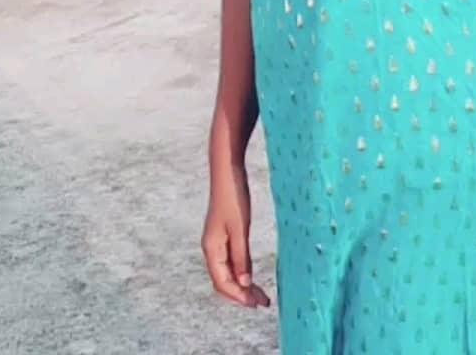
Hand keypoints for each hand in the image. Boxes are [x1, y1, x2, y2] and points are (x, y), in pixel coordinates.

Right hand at [201, 161, 270, 309]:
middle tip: (263, 303)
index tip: (256, 304)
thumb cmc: (233, 196)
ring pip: (228, 271)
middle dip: (242, 294)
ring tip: (260, 294)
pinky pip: (231, 260)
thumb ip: (242, 256)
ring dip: (243, 284)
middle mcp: (212, 248)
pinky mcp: (225, 233)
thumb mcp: (240, 227)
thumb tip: (244, 284)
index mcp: (212, 248)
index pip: (222, 283)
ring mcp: (217, 241)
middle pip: (224, 280)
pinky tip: (252, 274)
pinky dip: (242, 270)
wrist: (227, 170)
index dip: (238, 296)